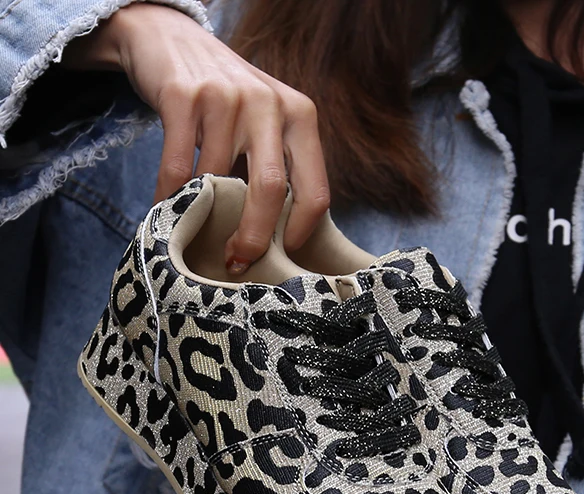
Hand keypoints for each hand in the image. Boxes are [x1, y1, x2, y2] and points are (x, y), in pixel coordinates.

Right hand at [63, 4, 329, 269]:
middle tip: (238, 264)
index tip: (282, 255)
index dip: (299, 231)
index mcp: (300, 116)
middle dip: (253, 237)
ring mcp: (225, 98)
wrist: (171, 38)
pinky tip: (166, 209)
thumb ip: (282, 166)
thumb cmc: (228, 99)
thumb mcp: (269, 122)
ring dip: (203, 216)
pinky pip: (177, 169)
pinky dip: (169, 197)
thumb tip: (281, 239)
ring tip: (195, 229)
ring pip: (217, 181)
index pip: (315, 190)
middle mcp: (268, 104)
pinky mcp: (182, 96)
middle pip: (270, 191)